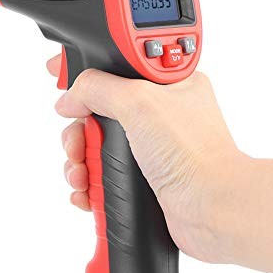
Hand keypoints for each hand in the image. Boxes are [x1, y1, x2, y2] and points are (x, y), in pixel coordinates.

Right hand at [47, 55, 245, 262]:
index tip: (59, 72)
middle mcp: (156, 113)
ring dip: (79, 160)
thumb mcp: (139, 102)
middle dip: (78, 129)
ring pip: (97, 143)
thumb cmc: (193, 153)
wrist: (213, 209)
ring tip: (80, 175)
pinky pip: (104, 172)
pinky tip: (85, 192)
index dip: (86, 67)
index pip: (116, 63)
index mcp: (164, 84)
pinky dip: (89, 182)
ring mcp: (150, 147)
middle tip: (76, 143)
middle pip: (98, 109)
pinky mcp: (144, 176)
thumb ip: (98, 88)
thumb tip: (70, 96)